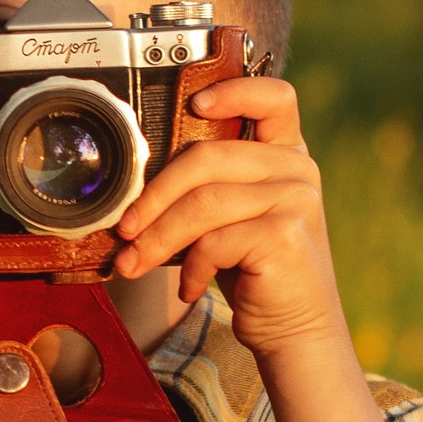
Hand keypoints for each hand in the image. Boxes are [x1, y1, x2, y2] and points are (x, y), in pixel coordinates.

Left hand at [111, 76, 344, 361]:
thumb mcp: (233, 220)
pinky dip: (191, 268)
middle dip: (154, 196)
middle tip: (125, 229)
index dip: (234, 90)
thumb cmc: (255, 273)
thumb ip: (208, 189)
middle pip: (208, 157)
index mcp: (286, 155)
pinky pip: (214, 241)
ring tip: (134, 263)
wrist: (297, 331)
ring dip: (158, 238)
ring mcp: (295, 200)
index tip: (194, 104)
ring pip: (203, 203)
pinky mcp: (284, 235)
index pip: (274, 98)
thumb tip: (134, 190)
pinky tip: (189, 288)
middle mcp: (297, 170)